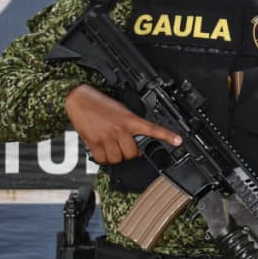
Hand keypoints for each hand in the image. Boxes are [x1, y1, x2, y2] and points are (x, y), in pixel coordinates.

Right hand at [64, 84, 180, 164]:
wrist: (80, 99)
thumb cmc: (101, 104)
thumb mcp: (122, 111)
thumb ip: (130, 124)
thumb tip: (135, 140)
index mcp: (130, 119)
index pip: (152, 128)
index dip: (167, 136)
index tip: (178, 141)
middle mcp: (120, 129)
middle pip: (132, 153)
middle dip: (130, 153)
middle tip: (125, 146)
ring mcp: (107, 136)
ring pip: (117, 159)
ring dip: (115, 156)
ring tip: (112, 147)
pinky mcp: (94, 142)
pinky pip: (102, 159)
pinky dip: (102, 158)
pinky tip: (102, 150)